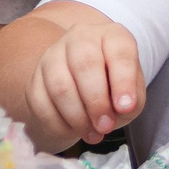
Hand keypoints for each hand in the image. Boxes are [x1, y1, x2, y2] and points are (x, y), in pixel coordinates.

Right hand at [25, 18, 144, 151]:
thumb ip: (132, 101)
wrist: (85, 93)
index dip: (123, 81)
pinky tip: (73, 131)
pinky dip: (59, 124)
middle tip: (105, 126)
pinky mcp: (35, 78)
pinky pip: (41, 103)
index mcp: (112, 36)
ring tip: (91, 133)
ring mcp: (53, 55)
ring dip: (77, 117)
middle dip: (96, 101)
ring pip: (59, 86)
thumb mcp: (133, 95)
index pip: (119, 51)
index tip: (126, 107)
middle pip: (84, 64)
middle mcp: (80, 38)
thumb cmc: (114, 91)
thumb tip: (119, 109)